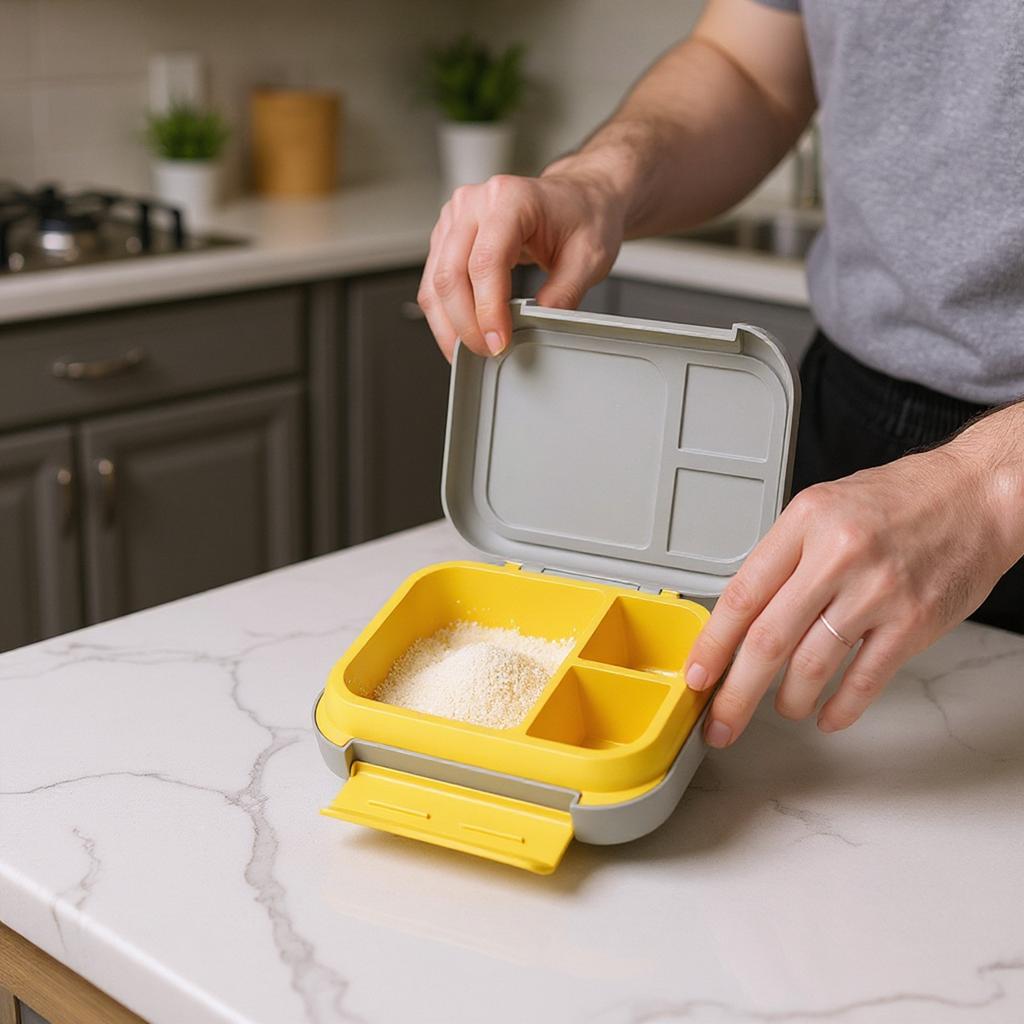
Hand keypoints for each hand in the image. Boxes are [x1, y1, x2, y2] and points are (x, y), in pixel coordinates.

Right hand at [417, 171, 625, 360]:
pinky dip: (445, 315)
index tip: (499, 341)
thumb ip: (564, 293)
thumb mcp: (589, 257)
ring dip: (450, 325)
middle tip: (488, 352)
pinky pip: (435, 282)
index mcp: (511, 199)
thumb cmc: (582, 216)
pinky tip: (462, 334)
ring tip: (473, 351)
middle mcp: (475, 204)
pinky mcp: (448, 237)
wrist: (577, 197)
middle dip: (466, 325)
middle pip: (451, 275)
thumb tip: (539, 325)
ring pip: (436, 282)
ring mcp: (456, 219)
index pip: (485, 261)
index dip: (488, 310)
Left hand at [683, 443, 1020, 745]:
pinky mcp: (914, 621)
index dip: (713, 643)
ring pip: (812, 665)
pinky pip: (865, 678)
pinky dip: (841, 706)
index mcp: (805, 522)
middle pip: (768, 639)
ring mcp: (877, 591)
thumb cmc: (901, 499)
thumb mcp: (824, 507)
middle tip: (720, 721)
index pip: (742, 594)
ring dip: (788, 699)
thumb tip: (744, 614)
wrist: (977, 494)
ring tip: (782, 707)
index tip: (698, 673)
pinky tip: (828, 716)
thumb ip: (784, 555)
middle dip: (736, 692)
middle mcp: (838, 555)